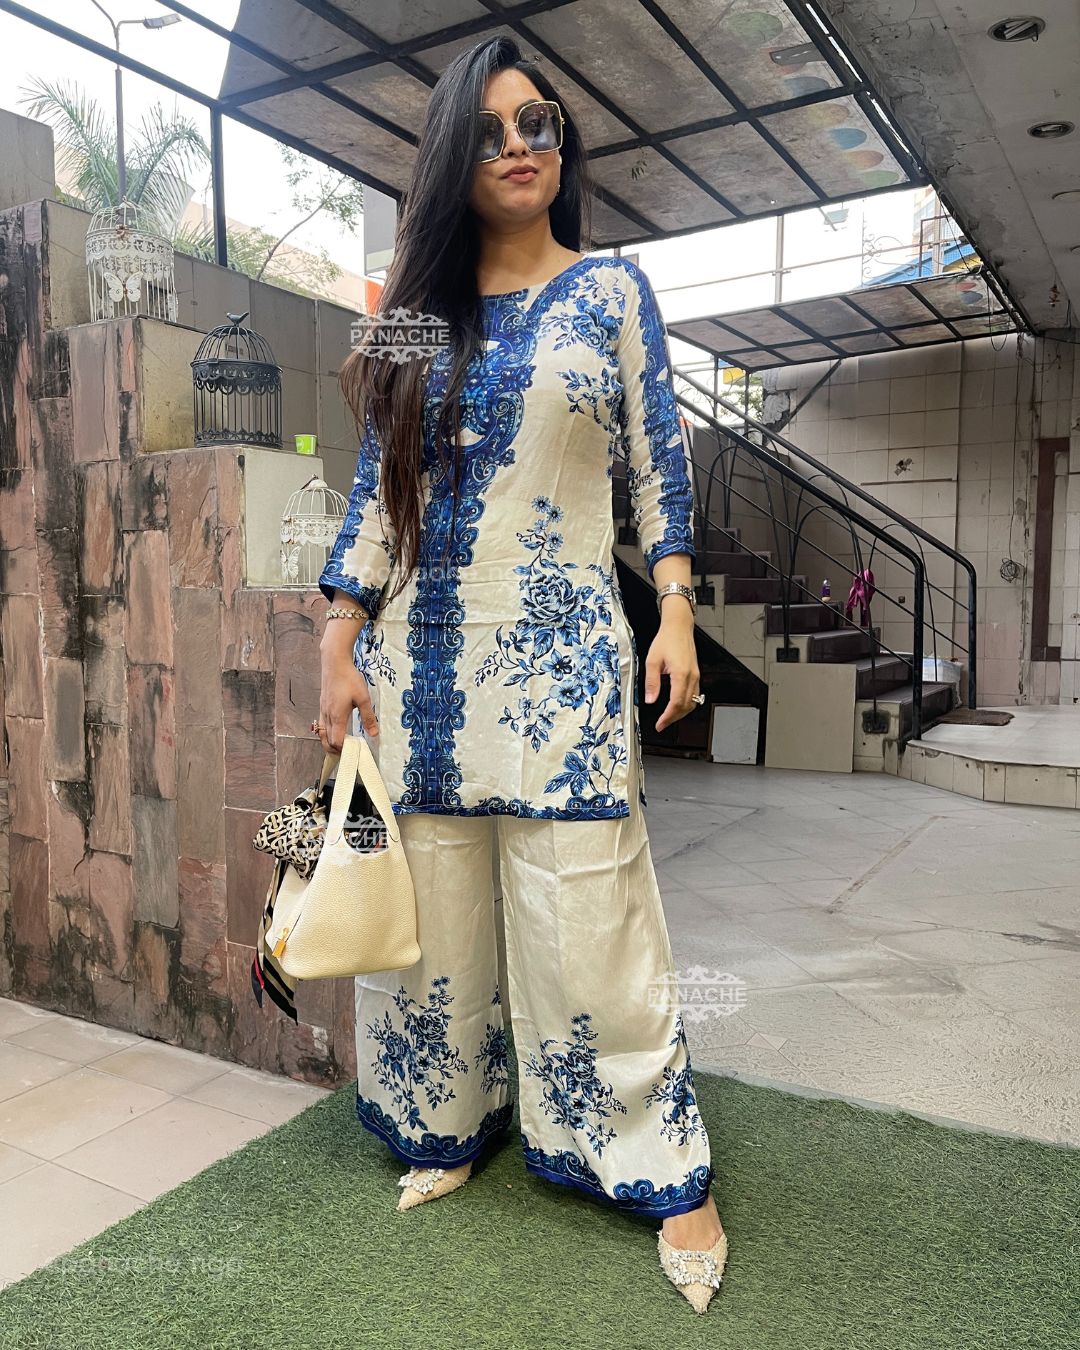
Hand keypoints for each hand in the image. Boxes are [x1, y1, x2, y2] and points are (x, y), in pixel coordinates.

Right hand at [318, 648, 378, 752]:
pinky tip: (334, 730)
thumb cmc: (349, 678)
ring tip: (340, 747)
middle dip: (334, 750)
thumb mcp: (363, 698)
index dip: (343, 750)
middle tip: (345, 754)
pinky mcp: (322, 705)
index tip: (353, 751)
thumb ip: (368, 717)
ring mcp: (322, 710)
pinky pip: (321, 724)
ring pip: (321, 733)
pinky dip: (325, 733)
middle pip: (326, 741)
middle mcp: (327, 715)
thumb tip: (374, 734)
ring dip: (328, 742)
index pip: (336, 741)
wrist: (334, 663)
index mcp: (337, 716)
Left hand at [644, 607, 699, 732]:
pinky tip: (677, 706)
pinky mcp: (696, 674)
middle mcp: (692, 676)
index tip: (660, 724)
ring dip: (681, 713)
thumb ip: (651, 682)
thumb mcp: (652, 661)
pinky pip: (694, 695)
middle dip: (674, 718)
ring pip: (692, 702)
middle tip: (662, 724)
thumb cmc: (666, 640)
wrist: (678, 627)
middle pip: (686, 706)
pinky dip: (686, 704)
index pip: (676, 703)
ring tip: (668, 718)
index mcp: (681, 674)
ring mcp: (696, 676)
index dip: (668, 716)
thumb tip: (650, 699)